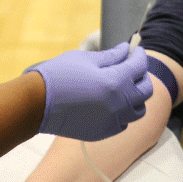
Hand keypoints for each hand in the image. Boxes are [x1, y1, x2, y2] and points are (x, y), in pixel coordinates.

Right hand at [26, 43, 152, 140]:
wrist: (37, 103)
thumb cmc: (59, 75)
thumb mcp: (86, 59)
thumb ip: (111, 56)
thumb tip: (127, 50)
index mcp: (115, 82)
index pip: (139, 66)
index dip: (139, 55)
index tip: (136, 49)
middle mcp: (118, 104)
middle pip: (146, 90)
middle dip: (142, 76)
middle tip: (132, 67)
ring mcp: (111, 121)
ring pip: (137, 110)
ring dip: (136, 96)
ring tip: (124, 86)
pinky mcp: (102, 132)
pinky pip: (123, 123)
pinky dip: (123, 112)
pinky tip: (112, 102)